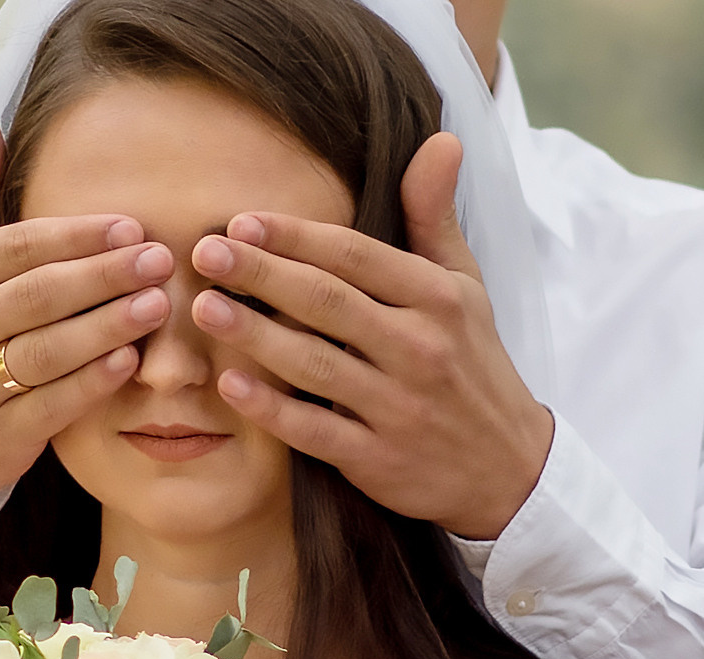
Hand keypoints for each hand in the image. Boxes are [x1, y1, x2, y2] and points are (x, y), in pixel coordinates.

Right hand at [0, 106, 173, 508]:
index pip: (18, 248)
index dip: (77, 237)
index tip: (133, 226)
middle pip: (35, 296)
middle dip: (102, 276)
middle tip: (160, 260)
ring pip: (44, 351)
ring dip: (106, 326)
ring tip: (157, 306)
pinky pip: (50, 405)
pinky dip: (91, 383)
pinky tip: (129, 362)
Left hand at [190, 133, 553, 539]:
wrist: (507, 468)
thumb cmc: (473, 368)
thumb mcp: (466, 289)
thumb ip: (435, 219)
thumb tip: (440, 140)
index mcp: (435, 299)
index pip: (355, 256)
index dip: (295, 237)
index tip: (242, 221)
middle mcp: (419, 348)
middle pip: (327, 302)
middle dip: (261, 273)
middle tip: (205, 252)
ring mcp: (397, 407)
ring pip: (314, 365)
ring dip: (254, 334)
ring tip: (203, 309)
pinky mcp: (378, 460)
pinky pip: (314, 431)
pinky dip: (272, 409)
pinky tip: (231, 384)